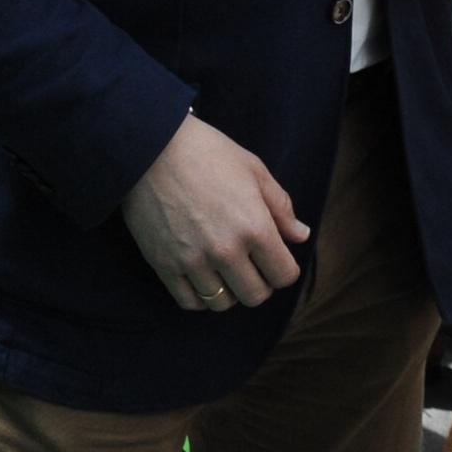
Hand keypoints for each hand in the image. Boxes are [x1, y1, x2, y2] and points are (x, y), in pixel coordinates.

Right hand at [121, 113, 308, 311]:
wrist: (150, 147)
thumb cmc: (207, 152)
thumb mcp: (254, 170)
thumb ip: (281, 206)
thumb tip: (301, 235)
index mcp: (255, 227)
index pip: (284, 275)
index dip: (283, 268)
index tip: (274, 258)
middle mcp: (226, 251)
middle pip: (255, 296)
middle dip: (259, 283)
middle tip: (250, 265)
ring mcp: (193, 261)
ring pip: (222, 303)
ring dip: (229, 291)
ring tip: (224, 271)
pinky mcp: (164, 265)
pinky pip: (189, 301)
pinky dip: (199, 296)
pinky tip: (201, 277)